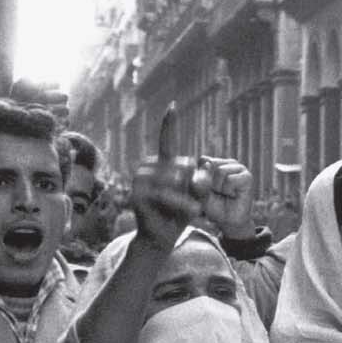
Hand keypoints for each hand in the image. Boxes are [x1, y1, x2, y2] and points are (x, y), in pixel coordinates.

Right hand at [129, 110, 206, 251]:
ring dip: (189, 196)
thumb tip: (204, 162)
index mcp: (163, 163)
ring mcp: (140, 179)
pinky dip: (180, 203)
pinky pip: (166, 193)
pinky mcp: (137, 194)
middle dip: (195, 184)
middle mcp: (149, 167)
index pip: (167, 139)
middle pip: (185, 164)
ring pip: (177, 178)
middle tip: (191, 201)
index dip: (169, 123)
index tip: (173, 105)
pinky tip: (184, 211)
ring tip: (187, 208)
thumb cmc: (180, 213)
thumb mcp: (198, 195)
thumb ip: (203, 179)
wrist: (161, 237)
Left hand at [194, 156, 255, 239]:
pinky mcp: (247, 177)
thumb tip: (207, 163)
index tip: (205, 189)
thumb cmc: (213, 205)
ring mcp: (239, 168)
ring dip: (219, 187)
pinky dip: (228, 190)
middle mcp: (228, 163)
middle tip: (217, 193)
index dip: (200, 177)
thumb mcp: (199, 190)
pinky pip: (230, 180)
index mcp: (216, 162)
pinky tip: (233, 195)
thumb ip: (200, 176)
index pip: (203, 161)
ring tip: (225, 194)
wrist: (227, 220)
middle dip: (210, 182)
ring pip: (221, 171)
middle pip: (211, 164)